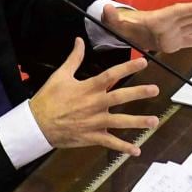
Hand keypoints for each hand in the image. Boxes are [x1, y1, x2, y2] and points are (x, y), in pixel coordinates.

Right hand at [30, 39, 158, 154]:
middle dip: (138, 93)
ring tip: (154, 122)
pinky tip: (136, 150)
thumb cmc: (48, 99)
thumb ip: (74, 58)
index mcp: (88, 88)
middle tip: (155, 90)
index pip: (111, 75)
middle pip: (120, 97)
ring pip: (120, 122)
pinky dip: (123, 147)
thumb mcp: (60, 76)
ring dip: (138, 122)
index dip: (127, 67)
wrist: (36, 125)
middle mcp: (94, 104)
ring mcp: (94, 122)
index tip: (143, 62)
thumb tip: (79, 41)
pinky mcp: (91, 137)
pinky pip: (110, 143)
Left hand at [103, 1, 191, 52]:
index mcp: (159, 17)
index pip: (178, 11)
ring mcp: (177, 31)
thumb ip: (112, 16)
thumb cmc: (124, 25)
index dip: (191, 8)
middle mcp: (172, 22)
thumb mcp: (115, 22)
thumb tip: (106, 8)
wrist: (129, 31)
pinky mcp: (178, 42)